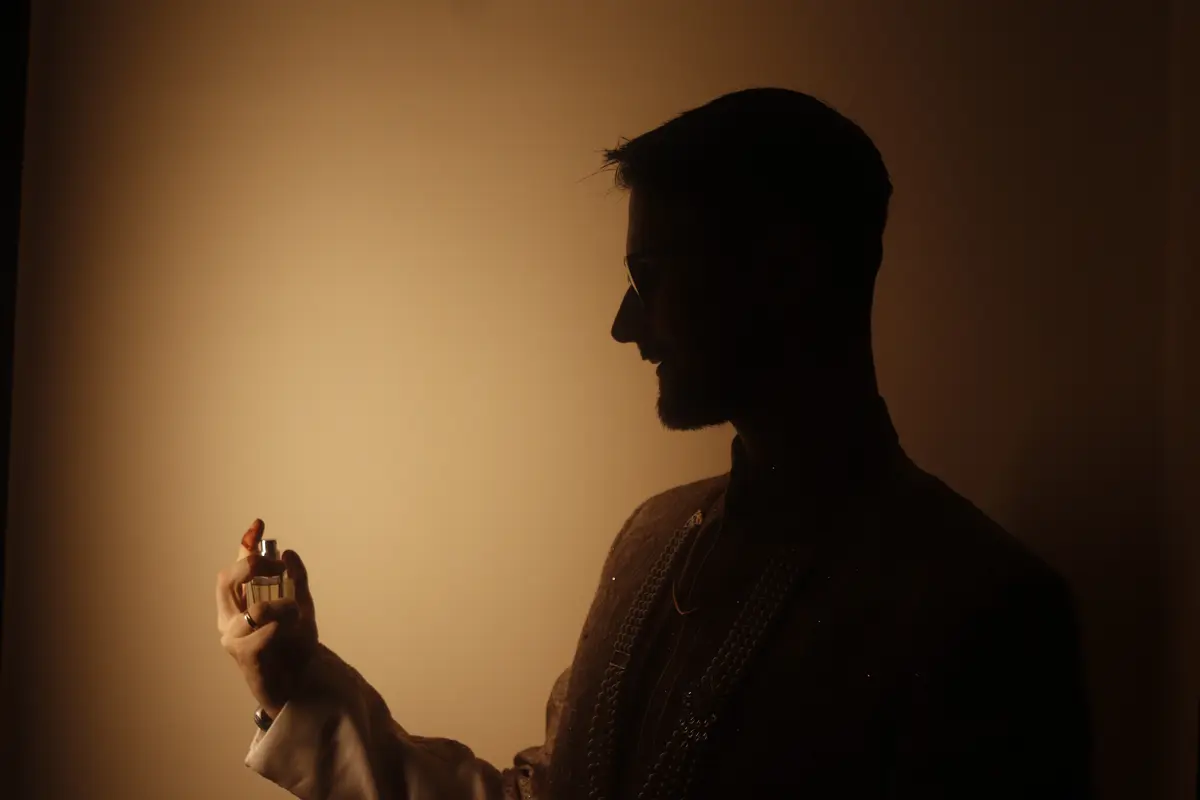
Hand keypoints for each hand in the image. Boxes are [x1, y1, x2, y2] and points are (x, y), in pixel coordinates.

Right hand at [215, 519, 318, 717]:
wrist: (299, 685)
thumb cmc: (294, 648)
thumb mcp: (302, 607)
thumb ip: (296, 580)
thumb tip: (289, 552)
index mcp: (238, 605)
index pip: (235, 569)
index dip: (244, 545)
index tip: (259, 524)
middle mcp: (229, 619)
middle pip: (227, 579)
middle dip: (254, 567)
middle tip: (277, 569)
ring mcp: (234, 638)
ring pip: (255, 609)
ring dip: (283, 607)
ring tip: (296, 616)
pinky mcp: (246, 658)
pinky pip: (263, 632)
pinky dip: (281, 627)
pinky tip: (287, 632)